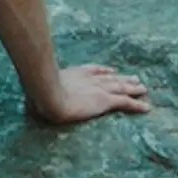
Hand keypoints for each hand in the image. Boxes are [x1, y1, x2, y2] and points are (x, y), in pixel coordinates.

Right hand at [29, 64, 151, 124]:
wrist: (49, 95)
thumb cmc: (39, 93)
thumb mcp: (38, 88)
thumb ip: (39, 89)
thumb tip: (30, 92)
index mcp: (75, 74)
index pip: (93, 70)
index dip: (104, 71)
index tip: (111, 70)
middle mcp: (89, 79)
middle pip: (111, 77)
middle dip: (123, 78)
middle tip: (135, 78)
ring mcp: (98, 89)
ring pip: (122, 87)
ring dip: (133, 88)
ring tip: (143, 88)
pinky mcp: (105, 100)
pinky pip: (126, 102)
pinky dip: (137, 105)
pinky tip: (147, 107)